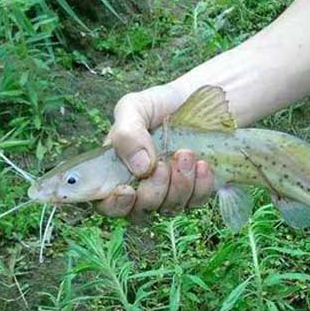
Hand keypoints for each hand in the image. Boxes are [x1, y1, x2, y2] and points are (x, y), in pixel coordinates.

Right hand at [97, 85, 214, 217]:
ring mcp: (168, 193)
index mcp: (116, 171)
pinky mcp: (194, 192)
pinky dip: (200, 186)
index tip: (127, 189)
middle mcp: (140, 188)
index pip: (107, 204)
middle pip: (140, 212)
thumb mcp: (133, 108)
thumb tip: (140, 169)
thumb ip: (126, 134)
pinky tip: (202, 164)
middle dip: (154, 190)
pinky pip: (196, 201)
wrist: (195, 98)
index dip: (115, 205)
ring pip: (170, 208)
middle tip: (164, 163)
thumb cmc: (157, 104)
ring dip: (179, 184)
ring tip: (186, 154)